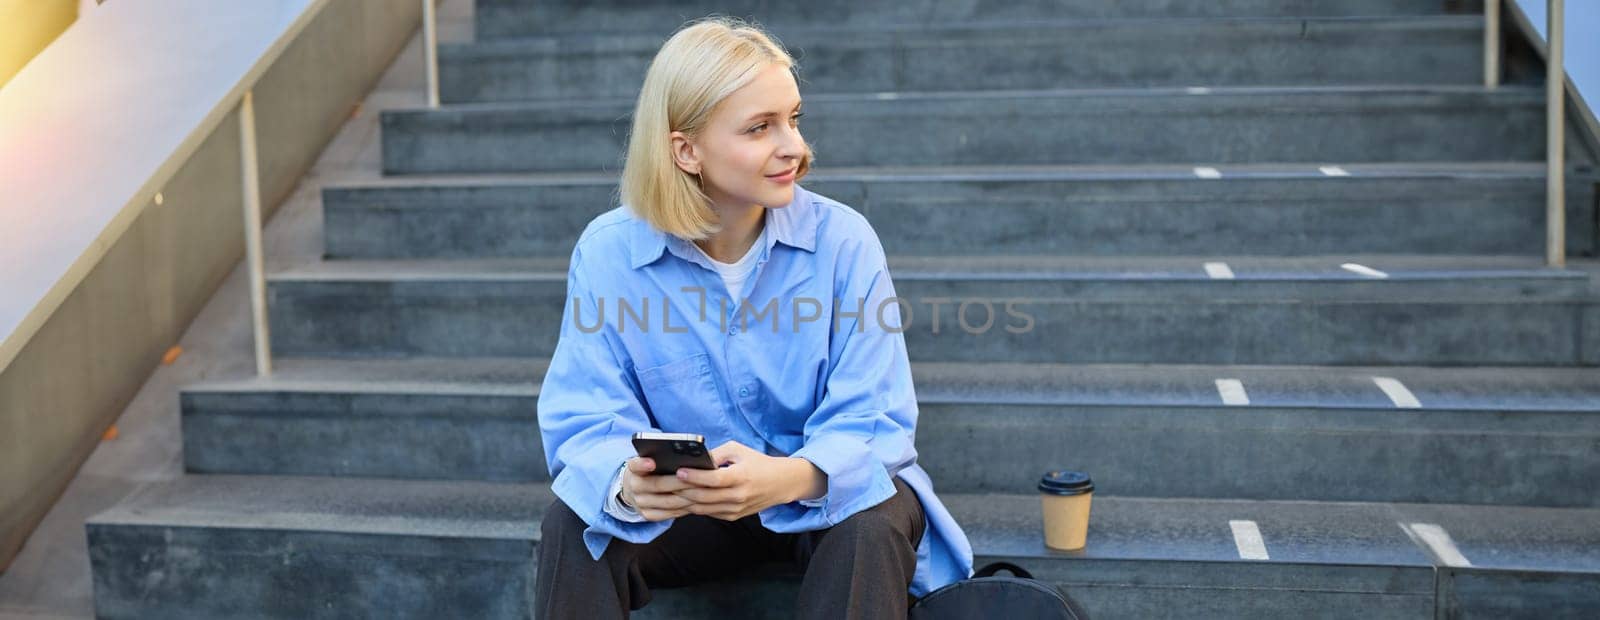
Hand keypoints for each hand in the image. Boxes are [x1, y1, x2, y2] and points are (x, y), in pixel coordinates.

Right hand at [620, 457, 699, 521]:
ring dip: (688, 497)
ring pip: (668, 502)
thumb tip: (687, 455)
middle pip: (659, 484)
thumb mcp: (650, 459)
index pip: (635, 465)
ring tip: (704, 491)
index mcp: (633, 470)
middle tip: (700, 478)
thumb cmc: (650, 471)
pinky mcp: (648, 515)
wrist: (634, 490)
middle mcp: (634, 487)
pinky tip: (698, 502)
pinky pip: (670, 513)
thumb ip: (662, 457)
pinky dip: (685, 508)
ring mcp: (640, 503)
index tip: (652, 462)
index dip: (642, 464)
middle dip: (681, 482)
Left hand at [672, 441, 824, 520]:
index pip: (714, 480)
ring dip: (683, 501)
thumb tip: (692, 459)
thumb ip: (715, 455)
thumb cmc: (757, 463)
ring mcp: (735, 510)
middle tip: (663, 482)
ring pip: (702, 508)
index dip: (695, 477)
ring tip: (667, 492)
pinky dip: (692, 506)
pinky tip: (680, 499)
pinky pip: (707, 513)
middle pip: (704, 497)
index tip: (679, 471)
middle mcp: (738, 496)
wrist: (780, 484)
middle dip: (681, 490)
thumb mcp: (738, 450)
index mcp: (741, 477)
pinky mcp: (732, 517)